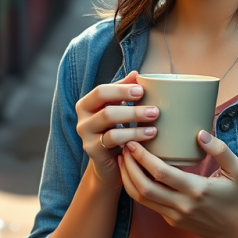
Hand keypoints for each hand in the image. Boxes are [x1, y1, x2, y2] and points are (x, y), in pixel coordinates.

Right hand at [75, 70, 158, 188]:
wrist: (110, 163)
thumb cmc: (116, 130)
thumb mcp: (119, 109)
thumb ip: (124, 91)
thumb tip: (135, 74)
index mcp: (86, 104)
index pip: (101, 91)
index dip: (121, 89)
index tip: (142, 90)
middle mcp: (82, 119)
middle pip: (106, 109)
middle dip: (132, 109)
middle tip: (155, 111)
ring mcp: (85, 136)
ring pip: (110, 126)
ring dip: (136, 124)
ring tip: (154, 127)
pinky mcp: (93, 151)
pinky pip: (113, 141)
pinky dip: (133, 137)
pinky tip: (148, 136)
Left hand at [118, 131, 237, 237]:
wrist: (236, 232)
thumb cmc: (237, 197)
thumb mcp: (237, 171)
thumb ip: (220, 150)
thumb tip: (200, 133)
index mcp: (197, 191)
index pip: (162, 174)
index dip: (144, 158)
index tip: (134, 142)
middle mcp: (181, 205)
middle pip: (144, 187)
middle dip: (129, 166)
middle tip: (124, 147)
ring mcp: (174, 216)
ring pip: (141, 199)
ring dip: (128, 178)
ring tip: (124, 159)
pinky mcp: (170, 220)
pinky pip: (148, 204)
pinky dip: (136, 188)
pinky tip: (134, 173)